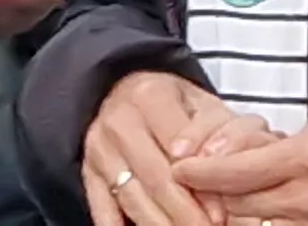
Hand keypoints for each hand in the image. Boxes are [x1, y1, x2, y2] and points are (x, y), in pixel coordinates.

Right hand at [82, 70, 251, 225]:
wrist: (125, 94)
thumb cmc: (173, 105)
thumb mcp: (202, 103)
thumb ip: (217, 131)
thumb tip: (218, 167)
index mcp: (150, 96)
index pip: (178, 148)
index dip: (202, 185)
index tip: (220, 213)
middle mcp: (119, 121)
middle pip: (155, 178)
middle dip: (184, 213)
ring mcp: (100, 148)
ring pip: (131, 198)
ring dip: (160, 224)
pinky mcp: (88, 172)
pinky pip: (102, 208)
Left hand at [176, 106, 307, 225]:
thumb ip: (277, 140)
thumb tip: (232, 147)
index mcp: (305, 159)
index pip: (236, 171)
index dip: (202, 170)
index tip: (181, 167)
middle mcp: (307, 198)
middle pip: (235, 203)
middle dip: (214, 194)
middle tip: (200, 184)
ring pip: (249, 225)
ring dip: (232, 215)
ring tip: (225, 202)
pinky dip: (257, 225)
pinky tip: (252, 216)